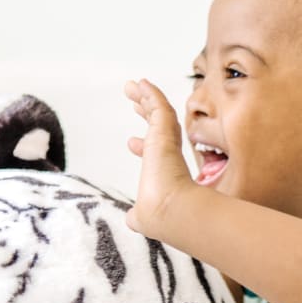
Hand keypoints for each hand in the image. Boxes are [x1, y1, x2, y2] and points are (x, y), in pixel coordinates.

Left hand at [124, 78, 194, 238]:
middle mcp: (169, 157)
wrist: (168, 212)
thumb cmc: (158, 217)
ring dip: (146, 98)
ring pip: (158, 113)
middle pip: (158, 129)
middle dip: (146, 114)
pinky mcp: (164, 131)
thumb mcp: (144, 217)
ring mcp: (168, 143)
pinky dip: (150, 93)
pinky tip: (140, 83)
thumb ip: (138, 216)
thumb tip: (131, 220)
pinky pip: (158, 105)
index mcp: (166, 175)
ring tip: (133, 86)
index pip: (156, 156)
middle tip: (135, 103)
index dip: (143, 148)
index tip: (131, 143)